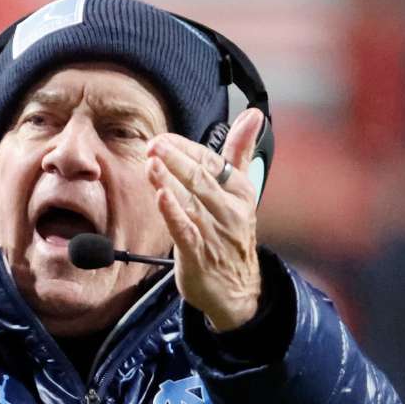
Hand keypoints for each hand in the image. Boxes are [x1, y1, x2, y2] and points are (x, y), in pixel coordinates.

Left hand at [145, 109, 266, 330]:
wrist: (238, 289)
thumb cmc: (232, 233)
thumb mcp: (241, 191)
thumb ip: (241, 152)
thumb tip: (253, 114)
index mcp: (239, 191)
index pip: (213, 162)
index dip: (187, 149)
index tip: (164, 138)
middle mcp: (230, 210)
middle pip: (202, 179)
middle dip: (177, 159)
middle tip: (154, 144)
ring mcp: (215, 233)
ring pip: (191, 202)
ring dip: (170, 181)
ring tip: (151, 162)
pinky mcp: (199, 255)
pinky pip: (186, 231)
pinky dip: (174, 213)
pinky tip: (160, 196)